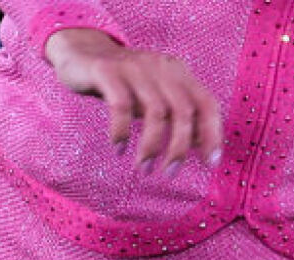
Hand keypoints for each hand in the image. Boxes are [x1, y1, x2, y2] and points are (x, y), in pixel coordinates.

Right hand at [43, 27, 222, 172]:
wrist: (80, 52)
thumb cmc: (126, 84)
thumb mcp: (157, 96)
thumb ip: (178, 116)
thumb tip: (203, 146)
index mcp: (179, 73)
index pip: (207, 104)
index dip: (213, 135)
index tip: (209, 164)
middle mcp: (160, 67)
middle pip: (183, 112)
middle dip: (179, 149)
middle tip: (169, 173)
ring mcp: (134, 67)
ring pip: (155, 112)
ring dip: (151, 147)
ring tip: (144, 168)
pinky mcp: (106, 70)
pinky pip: (120, 106)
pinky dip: (121, 132)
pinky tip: (118, 149)